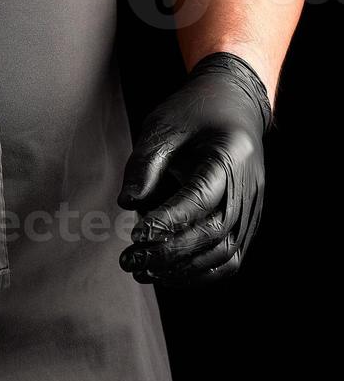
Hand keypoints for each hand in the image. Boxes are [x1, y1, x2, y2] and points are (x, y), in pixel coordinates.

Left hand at [117, 53, 271, 285]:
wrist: (234, 106)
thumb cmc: (194, 114)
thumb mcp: (163, 127)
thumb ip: (144, 164)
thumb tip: (127, 203)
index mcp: (229, 155)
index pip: (201, 198)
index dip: (169, 221)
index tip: (135, 234)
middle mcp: (248, 187)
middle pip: (214, 233)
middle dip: (168, 252)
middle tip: (129, 260)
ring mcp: (252, 208)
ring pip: (224, 254)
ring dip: (182, 270)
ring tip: (141, 272)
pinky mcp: (247, 224)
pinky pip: (229, 260)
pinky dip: (199, 274)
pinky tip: (166, 275)